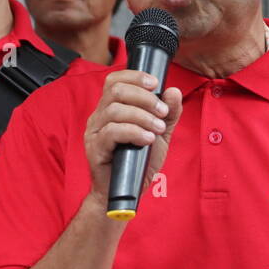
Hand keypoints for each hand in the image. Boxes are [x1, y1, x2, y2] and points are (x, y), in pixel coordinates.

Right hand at [84, 69, 182, 207]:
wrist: (128, 191)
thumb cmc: (139, 161)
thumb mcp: (160, 134)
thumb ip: (169, 113)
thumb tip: (174, 91)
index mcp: (111, 107)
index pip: (115, 80)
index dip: (135, 77)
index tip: (156, 83)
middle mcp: (99, 116)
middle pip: (116, 91)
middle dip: (144, 97)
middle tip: (162, 111)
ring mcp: (95, 132)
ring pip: (115, 110)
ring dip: (142, 116)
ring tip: (158, 129)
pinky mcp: (95, 148)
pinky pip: (112, 132)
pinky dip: (134, 132)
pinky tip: (147, 139)